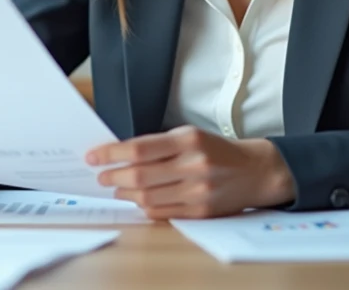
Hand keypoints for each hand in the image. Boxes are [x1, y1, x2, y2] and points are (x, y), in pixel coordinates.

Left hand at [85, 125, 294, 218]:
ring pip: (147, 197)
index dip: (111, 153)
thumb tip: (120, 154)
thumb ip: (159, 145)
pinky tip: (138, 200)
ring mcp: (197, 191)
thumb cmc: (217, 150)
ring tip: (117, 189)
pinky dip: (144, 207)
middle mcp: (193, 165)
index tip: (94, 156)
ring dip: (125, 194)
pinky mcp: (200, 211)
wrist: (255, 171)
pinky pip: (161, 212)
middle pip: (139, 176)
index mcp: (188, 140)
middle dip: (113, 177)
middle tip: (101, 177)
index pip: (139, 149)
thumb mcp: (190, 135)